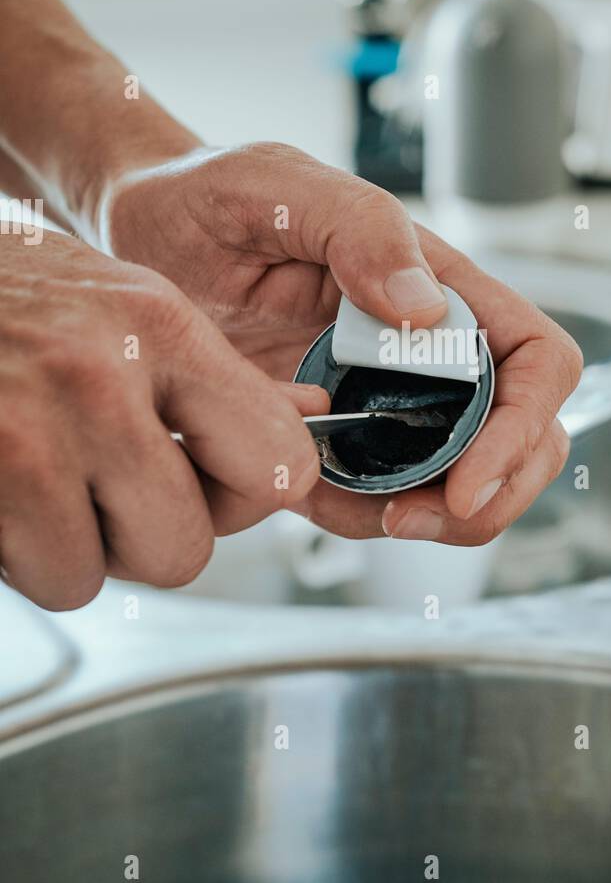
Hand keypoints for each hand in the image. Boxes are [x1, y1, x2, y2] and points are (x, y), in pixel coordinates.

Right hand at [0, 230, 325, 609]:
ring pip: (96, 576)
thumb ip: (216, 378)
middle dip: (142, 534)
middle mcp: (98, 376)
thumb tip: (307, 428)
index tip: (210, 482)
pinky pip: (33, 579)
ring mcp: (24, 433)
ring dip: (68, 547)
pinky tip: (1, 488)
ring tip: (35, 477)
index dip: (245, 495)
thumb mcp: (123, 306)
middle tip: (100, 484)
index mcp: (159, 326)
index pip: (279, 465)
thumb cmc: (10, 302)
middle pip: (186, 546)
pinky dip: (14, 553)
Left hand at [103, 143, 582, 544]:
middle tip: (419, 520)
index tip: (468, 476)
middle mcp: (427, 347)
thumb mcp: (277, 186)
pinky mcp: (334, 435)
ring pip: (460, 479)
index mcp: (439, 286)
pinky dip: (363, 516)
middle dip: (494, 492)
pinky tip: (312, 498)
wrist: (138, 231)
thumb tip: (427, 310)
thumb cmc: (212, 195)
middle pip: (523, 436)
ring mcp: (385, 397)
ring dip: (435, 519)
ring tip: (374, 518)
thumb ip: (360, 229)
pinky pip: (377, 495)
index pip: (536, 360)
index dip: (524, 426)